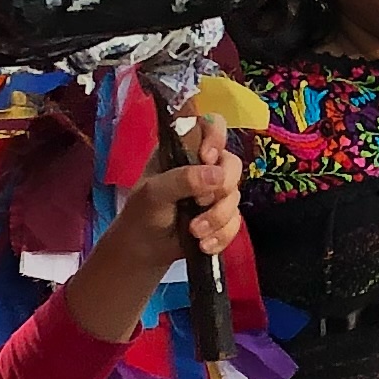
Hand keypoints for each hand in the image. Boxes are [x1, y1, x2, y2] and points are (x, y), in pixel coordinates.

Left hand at [65, 120, 244, 337]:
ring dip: (217, 218)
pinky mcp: (223, 217)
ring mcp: (215, 192)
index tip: (206, 158)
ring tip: (194, 231)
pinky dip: (222, 235)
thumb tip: (216, 175)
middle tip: (200, 202)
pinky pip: (236, 222)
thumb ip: (182, 180)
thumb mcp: (154, 192)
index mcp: (184, 149)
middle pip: (232, 163)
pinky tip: (204, 244)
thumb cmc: (142, 213)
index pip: (212, 127)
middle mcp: (204, 166)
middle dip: (222, 187)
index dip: (216, 138)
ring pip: (235, 196)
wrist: (143, 251)